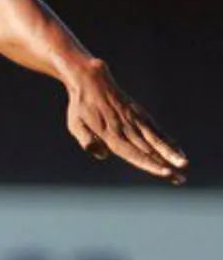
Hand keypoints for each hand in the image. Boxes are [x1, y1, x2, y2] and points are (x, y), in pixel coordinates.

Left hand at [66, 60, 187, 183]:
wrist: (91, 80)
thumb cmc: (80, 106)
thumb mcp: (75, 124)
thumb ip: (87, 140)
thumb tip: (103, 155)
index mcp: (109, 133)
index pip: (132, 153)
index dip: (148, 164)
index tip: (164, 173)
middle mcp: (125, 128)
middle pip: (147, 151)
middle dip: (164, 165)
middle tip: (180, 178)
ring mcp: (134, 120)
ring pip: (155, 140)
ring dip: (170, 154)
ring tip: (184, 166)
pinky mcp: (140, 114)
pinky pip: (156, 129)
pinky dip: (167, 141)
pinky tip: (179, 151)